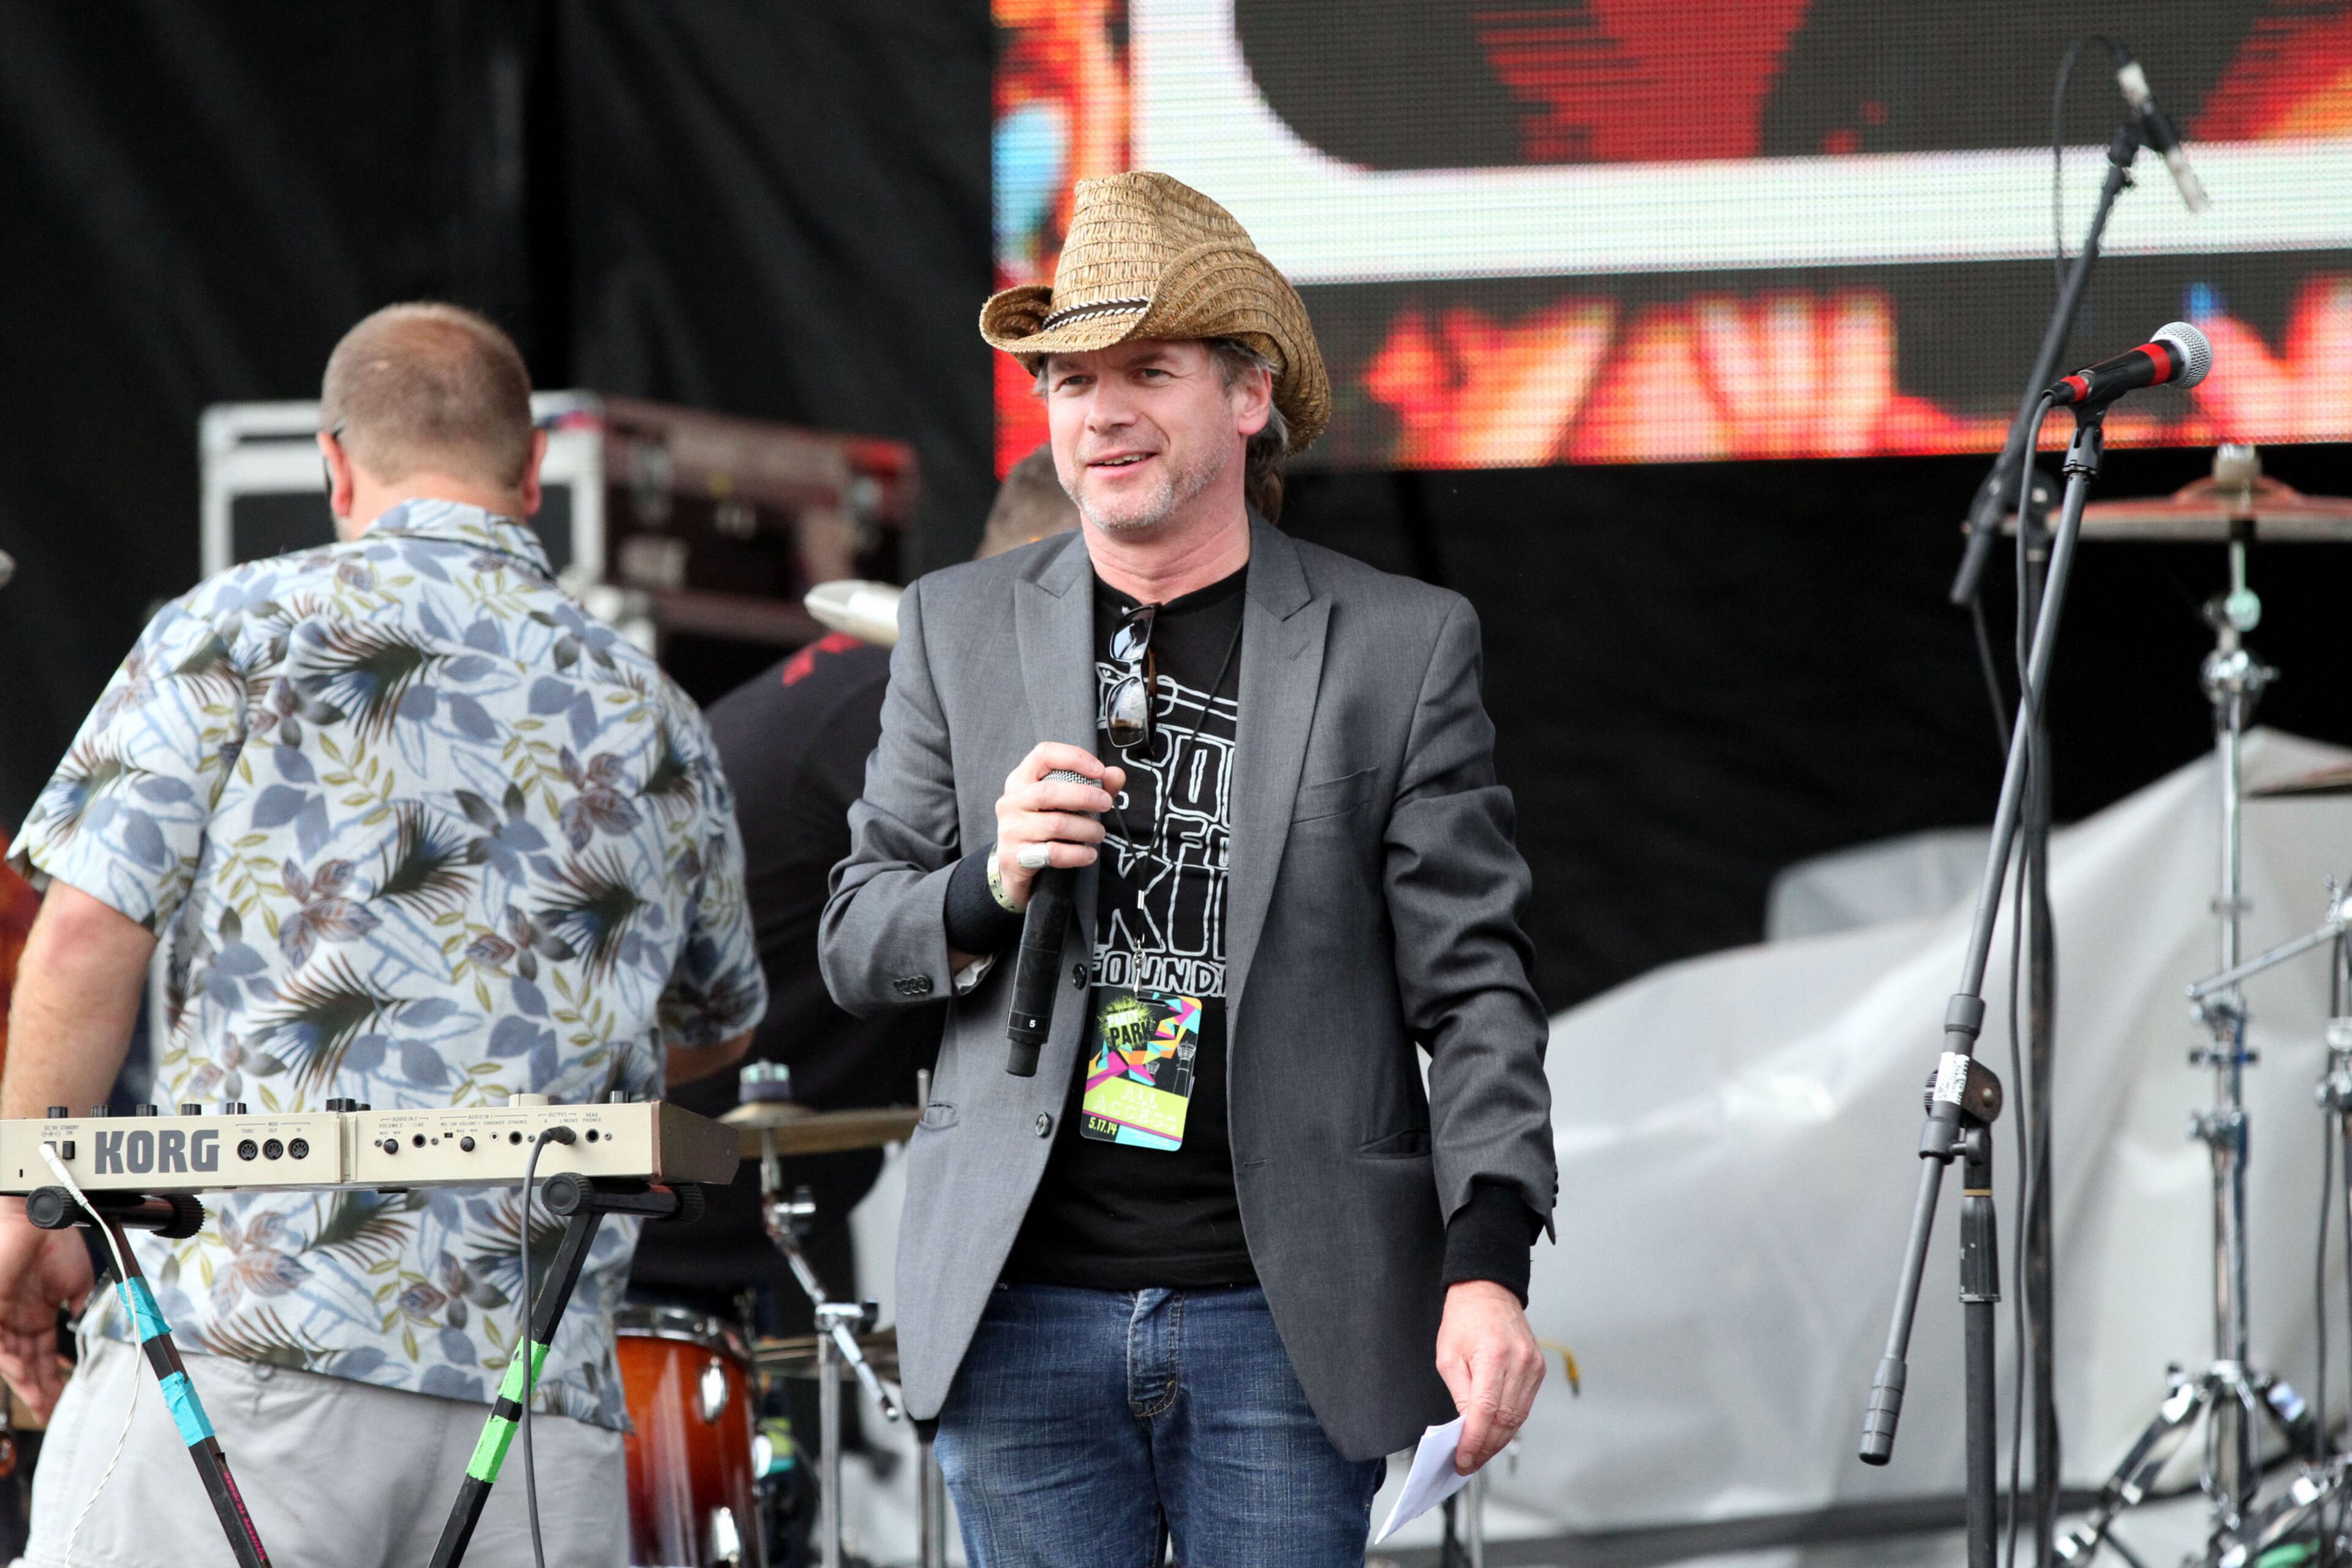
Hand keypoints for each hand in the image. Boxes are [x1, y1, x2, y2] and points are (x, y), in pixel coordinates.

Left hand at [0, 1200, 92, 1419]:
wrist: (42, 1216)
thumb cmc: (56, 1241)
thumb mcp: (78, 1280)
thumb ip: (81, 1305)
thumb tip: (87, 1326)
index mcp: (39, 1313)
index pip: (44, 1353)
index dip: (54, 1375)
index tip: (65, 1394)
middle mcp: (19, 1319)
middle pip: (27, 1362)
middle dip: (40, 1387)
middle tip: (52, 1409)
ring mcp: (4, 1316)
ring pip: (10, 1359)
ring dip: (25, 1381)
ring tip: (41, 1401)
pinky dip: (8, 1362)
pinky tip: (22, 1376)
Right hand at [992, 743, 1125, 909]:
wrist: (1012, 864)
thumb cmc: (1042, 825)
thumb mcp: (1063, 802)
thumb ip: (1092, 786)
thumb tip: (1116, 774)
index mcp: (1021, 779)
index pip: (1044, 754)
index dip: (1074, 758)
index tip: (1099, 771)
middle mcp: (1011, 801)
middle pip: (1048, 791)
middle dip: (1084, 796)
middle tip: (1107, 804)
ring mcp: (1010, 828)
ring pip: (1055, 824)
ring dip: (1086, 828)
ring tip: (1099, 833)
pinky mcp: (1015, 856)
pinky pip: (1054, 853)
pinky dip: (1078, 854)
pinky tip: (1089, 854)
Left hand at [1435, 1279, 1544, 1475]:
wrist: (1488, 1291)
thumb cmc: (1464, 1318)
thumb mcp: (1448, 1357)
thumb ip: (1460, 1395)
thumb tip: (1466, 1430)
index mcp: (1493, 1356)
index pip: (1486, 1412)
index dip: (1474, 1442)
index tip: (1462, 1459)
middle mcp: (1519, 1362)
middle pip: (1505, 1421)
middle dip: (1485, 1448)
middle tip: (1468, 1463)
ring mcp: (1533, 1366)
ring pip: (1518, 1418)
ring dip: (1498, 1441)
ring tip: (1478, 1454)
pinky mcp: (1538, 1369)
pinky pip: (1524, 1406)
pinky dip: (1509, 1424)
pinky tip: (1494, 1434)